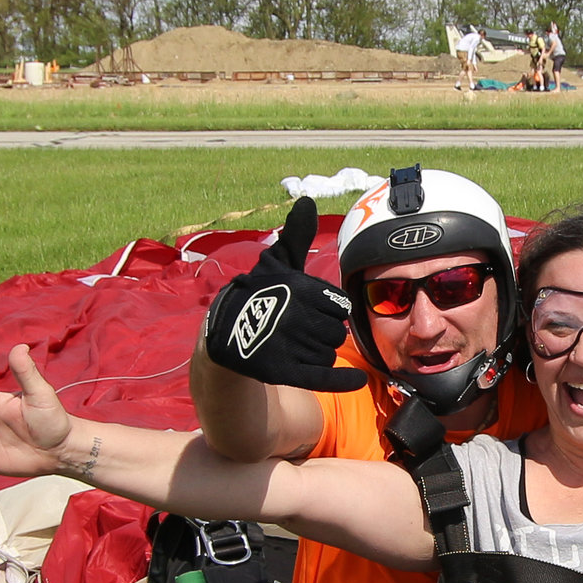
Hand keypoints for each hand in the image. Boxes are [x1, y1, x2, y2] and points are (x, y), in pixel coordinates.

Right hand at [201, 197, 361, 392]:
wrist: (225, 333)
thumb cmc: (258, 293)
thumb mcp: (276, 263)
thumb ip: (297, 236)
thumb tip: (306, 202)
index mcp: (299, 287)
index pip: (339, 308)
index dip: (328, 311)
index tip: (310, 311)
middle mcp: (294, 315)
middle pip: (336, 332)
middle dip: (323, 332)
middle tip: (299, 329)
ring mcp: (287, 344)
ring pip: (328, 353)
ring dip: (318, 352)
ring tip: (294, 345)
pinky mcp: (281, 371)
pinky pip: (322, 376)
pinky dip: (343, 381)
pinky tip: (357, 381)